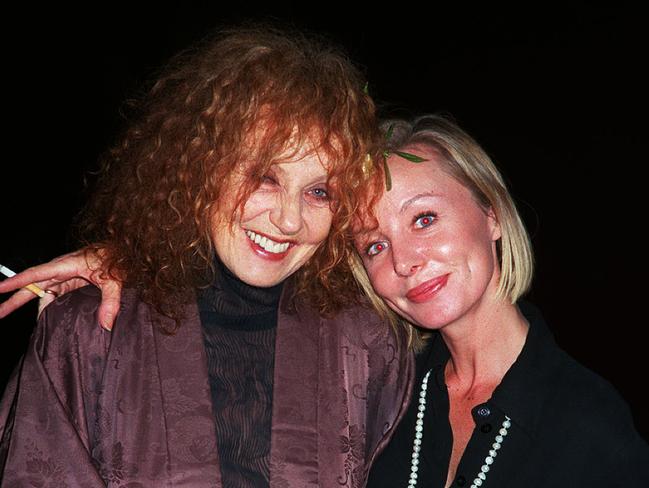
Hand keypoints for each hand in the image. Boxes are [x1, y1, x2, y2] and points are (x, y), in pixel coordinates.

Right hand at [0, 249, 121, 329]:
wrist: (123, 251)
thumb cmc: (116, 259)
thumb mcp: (116, 280)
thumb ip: (111, 301)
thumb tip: (105, 325)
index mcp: (67, 265)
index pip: (36, 274)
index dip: (16, 282)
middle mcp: (61, 269)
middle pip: (32, 285)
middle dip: (13, 298)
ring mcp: (64, 275)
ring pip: (40, 290)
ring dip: (26, 301)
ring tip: (6, 313)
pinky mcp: (70, 281)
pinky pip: (52, 293)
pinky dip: (44, 304)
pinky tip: (41, 316)